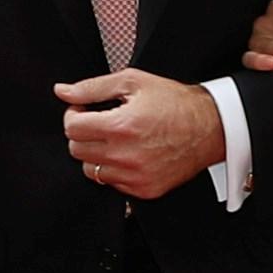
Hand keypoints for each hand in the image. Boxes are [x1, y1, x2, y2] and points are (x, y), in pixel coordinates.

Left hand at [55, 65, 228, 198]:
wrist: (210, 127)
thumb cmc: (175, 103)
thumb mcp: (133, 82)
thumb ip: (93, 87)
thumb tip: (62, 91)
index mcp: (120, 126)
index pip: (71, 128)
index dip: (74, 115)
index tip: (84, 111)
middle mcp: (126, 155)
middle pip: (77, 150)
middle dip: (83, 133)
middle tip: (99, 122)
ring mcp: (135, 176)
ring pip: (90, 170)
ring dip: (96, 154)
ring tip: (115, 139)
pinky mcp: (144, 190)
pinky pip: (112, 183)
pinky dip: (115, 169)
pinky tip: (129, 153)